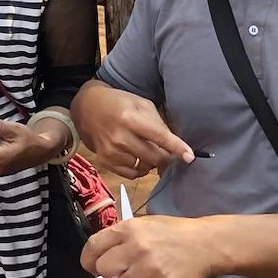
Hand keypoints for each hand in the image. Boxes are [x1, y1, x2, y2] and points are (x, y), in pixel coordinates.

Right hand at [72, 81, 193, 178]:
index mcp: (130, 118)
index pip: (159, 137)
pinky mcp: (105, 161)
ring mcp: (111, 151)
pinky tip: (138, 158)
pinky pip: (131, 174)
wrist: (88, 108)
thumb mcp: (141, 104)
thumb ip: (158, 124)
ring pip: (144, 167)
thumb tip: (175, 145)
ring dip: (152, 162)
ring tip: (149, 150)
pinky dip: (140, 169)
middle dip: (167, 157)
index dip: (177, 148)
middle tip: (171, 153)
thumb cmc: (119, 103)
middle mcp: (119, 137)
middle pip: (154, 156)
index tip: (190, 156)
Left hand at [81, 215, 214, 277]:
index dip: (89, 260)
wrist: (206, 243)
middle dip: (111, 275)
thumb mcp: (143, 225)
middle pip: (104, 270)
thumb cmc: (172, 233)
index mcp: (128, 229)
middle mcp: (136, 247)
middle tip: (125, 273)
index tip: (92, 267)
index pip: (93, 246)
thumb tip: (99, 258)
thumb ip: (121, 238)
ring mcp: (151, 268)